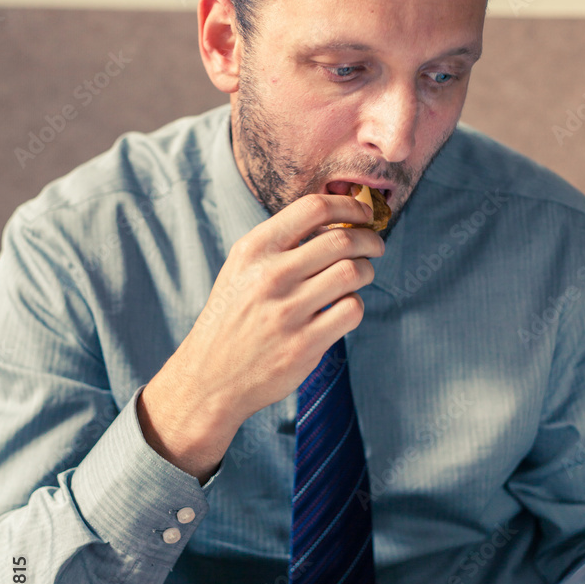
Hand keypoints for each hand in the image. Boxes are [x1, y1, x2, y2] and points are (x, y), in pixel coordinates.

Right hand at [137, 192, 383, 481]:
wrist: (210, 378)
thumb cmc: (233, 318)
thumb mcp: (241, 270)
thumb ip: (281, 244)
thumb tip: (337, 219)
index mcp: (253, 250)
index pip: (313, 208)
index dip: (349, 206)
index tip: (363, 214)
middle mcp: (270, 276)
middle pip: (342, 239)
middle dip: (369, 240)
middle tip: (375, 246)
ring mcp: (287, 312)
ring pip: (353, 273)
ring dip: (367, 271)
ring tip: (361, 275)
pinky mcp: (304, 345)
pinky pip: (352, 310)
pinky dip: (356, 305)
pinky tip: (343, 308)